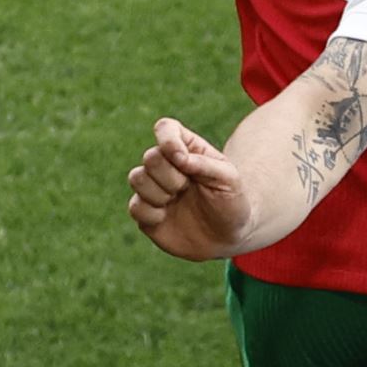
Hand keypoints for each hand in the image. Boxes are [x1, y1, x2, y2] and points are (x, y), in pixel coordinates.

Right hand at [127, 118, 251, 260]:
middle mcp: (166, 166)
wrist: (227, 238)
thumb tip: (178, 157)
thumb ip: (205, 164)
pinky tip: (166, 218)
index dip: (167, 140)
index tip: (181, 159)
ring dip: (159, 193)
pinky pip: (134, 207)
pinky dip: (151, 214)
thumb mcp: (229, 180)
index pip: (166, 128)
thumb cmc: (231, 202)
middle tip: (187, 188)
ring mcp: (154, 189)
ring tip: (176, 201)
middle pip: (150, 157)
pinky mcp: (146, 213)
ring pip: (137, 178)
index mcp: (187, 149)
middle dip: (170, 176)